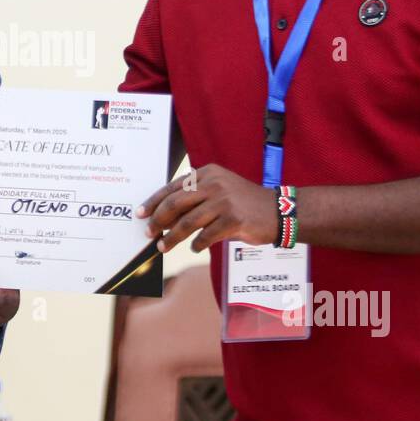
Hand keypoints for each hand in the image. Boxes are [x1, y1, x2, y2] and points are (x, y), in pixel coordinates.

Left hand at [137, 164, 275, 252]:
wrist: (279, 211)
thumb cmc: (244, 203)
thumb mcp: (219, 190)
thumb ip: (196, 198)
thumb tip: (165, 216)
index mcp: (207, 173)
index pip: (172, 187)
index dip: (153, 201)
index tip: (140, 213)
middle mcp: (214, 183)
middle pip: (175, 203)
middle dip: (158, 220)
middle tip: (149, 233)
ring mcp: (224, 201)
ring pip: (187, 222)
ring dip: (172, 237)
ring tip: (163, 246)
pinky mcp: (233, 219)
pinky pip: (206, 236)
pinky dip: (197, 244)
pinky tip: (194, 247)